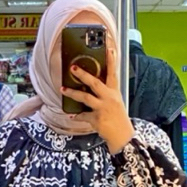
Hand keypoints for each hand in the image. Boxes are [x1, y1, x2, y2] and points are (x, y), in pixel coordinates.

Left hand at [61, 38, 134, 154]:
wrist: (123, 138)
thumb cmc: (118, 120)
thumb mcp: (115, 104)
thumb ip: (105, 94)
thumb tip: (90, 86)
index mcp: (114, 93)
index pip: (113, 74)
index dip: (112, 61)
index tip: (109, 48)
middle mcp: (109, 99)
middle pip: (95, 83)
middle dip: (83, 74)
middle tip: (73, 68)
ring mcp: (103, 109)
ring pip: (85, 98)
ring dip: (72, 93)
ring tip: (63, 89)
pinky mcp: (97, 119)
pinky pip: (83, 115)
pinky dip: (77, 115)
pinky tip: (71, 114)